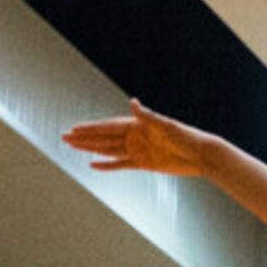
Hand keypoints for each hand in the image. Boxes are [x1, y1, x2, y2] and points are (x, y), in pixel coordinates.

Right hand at [62, 98, 214, 175]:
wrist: (201, 155)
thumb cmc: (185, 136)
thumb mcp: (165, 124)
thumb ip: (146, 115)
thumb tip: (132, 101)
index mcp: (137, 125)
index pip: (108, 126)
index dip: (90, 128)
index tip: (74, 128)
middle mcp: (135, 136)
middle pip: (104, 137)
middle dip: (84, 138)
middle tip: (65, 138)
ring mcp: (138, 150)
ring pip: (108, 150)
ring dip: (91, 149)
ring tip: (73, 147)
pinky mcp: (144, 163)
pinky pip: (121, 164)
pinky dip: (107, 165)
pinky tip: (93, 164)